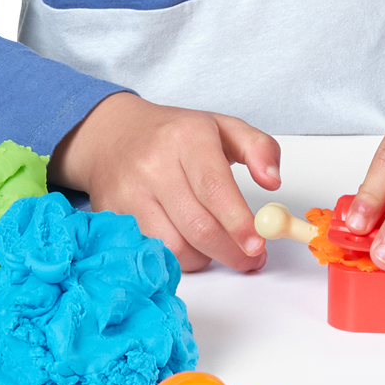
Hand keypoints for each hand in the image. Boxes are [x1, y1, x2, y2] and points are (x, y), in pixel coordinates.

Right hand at [49, 92, 281, 272]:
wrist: (111, 134)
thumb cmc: (173, 134)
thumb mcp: (223, 127)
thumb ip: (259, 148)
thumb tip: (273, 181)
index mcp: (186, 138)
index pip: (214, 188)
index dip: (238, 222)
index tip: (258, 244)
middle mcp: (154, 165)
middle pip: (197, 226)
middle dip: (231, 252)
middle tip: (252, 257)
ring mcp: (130, 193)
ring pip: (175, 247)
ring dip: (205, 257)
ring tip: (218, 245)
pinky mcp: (114, 217)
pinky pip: (154, 251)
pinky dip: (179, 257)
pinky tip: (190, 244)